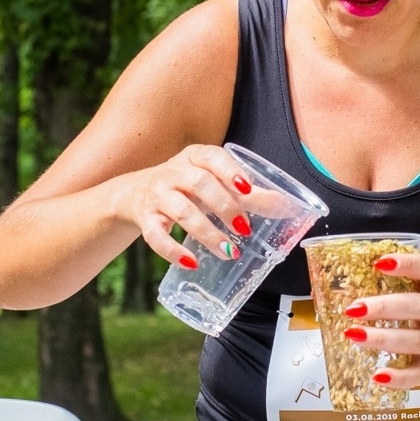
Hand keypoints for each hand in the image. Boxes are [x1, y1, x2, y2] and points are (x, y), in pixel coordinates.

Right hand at [124, 145, 255, 268]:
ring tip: (228, 251)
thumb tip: (283, 206)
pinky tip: (191, 263)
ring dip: (207, 233)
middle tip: (245, 228)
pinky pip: (156, 237)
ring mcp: (158, 195)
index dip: (230, 171)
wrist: (136, 193)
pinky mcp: (146, 219)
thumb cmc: (186, 187)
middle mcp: (174, 172)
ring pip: (182, 212)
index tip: (247, 188)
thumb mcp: (213, 182)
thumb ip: (247, 194)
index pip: (212, 157)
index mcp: (194, 157)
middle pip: (200, 185)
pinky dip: (173, 251)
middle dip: (225, 206)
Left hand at [339, 252, 419, 389]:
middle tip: (355, 308)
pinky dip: (398, 377)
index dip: (407, 264)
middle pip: (417, 306)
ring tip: (355, 335)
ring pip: (414, 340)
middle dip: (384, 307)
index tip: (379, 263)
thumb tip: (348, 277)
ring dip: (382, 338)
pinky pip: (416, 374)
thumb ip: (395, 286)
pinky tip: (378, 375)